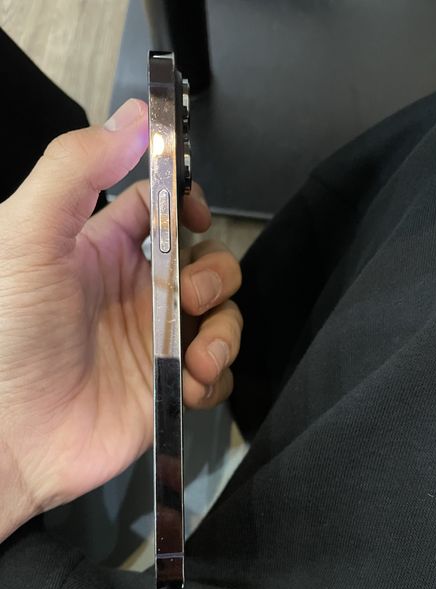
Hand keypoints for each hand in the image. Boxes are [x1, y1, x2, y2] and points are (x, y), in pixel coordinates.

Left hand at [0, 99, 241, 541]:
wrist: (9, 438)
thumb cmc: (8, 334)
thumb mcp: (26, 237)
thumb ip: (75, 171)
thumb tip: (133, 115)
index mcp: (104, 250)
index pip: (162, 209)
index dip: (187, 202)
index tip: (195, 214)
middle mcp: (137, 293)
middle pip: (207, 263)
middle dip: (217, 275)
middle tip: (194, 296)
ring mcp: (157, 342)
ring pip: (223, 317)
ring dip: (225, 330)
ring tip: (198, 353)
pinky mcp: (170, 387)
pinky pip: (217, 373)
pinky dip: (215, 375)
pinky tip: (189, 382)